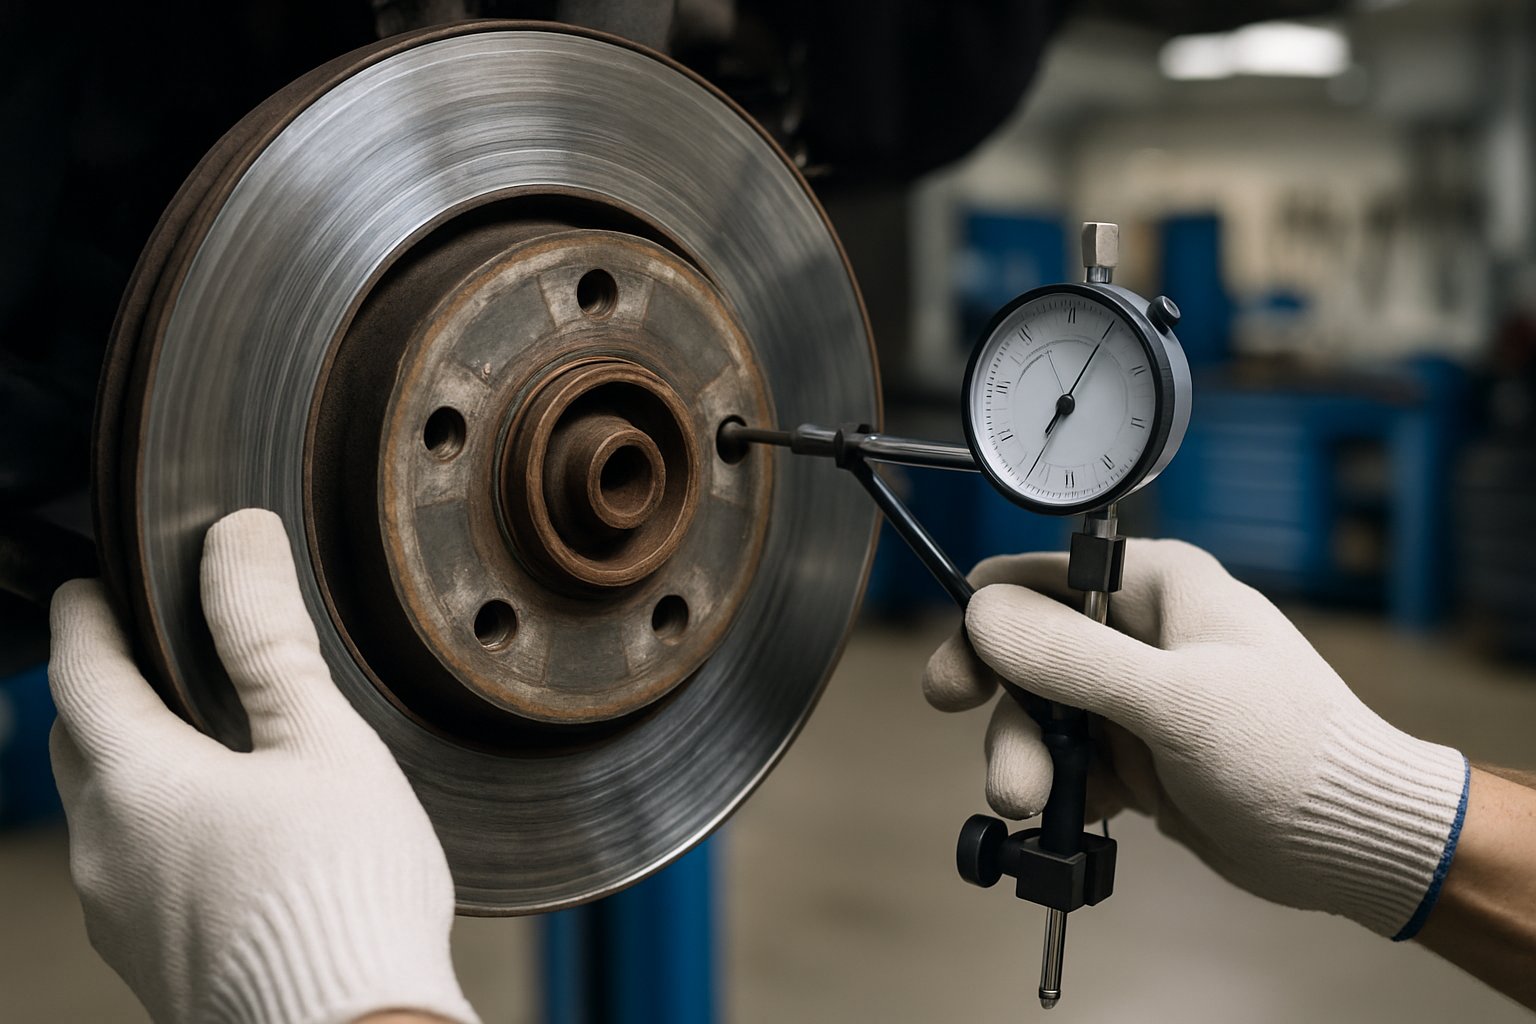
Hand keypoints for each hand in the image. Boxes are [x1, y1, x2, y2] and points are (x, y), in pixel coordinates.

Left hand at [48, 509, 479, 1023]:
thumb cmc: (342, 891)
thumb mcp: (319, 740)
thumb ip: (268, 637)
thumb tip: (235, 540)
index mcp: (134, 782)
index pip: (79, 669)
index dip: (86, 616)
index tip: (95, 586)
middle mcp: (103, 851)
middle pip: (79, 741)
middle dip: (104, 688)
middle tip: (154, 653)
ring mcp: (120, 915)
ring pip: (105, 811)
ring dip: (137, 763)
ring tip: (211, 741)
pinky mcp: (152, 960)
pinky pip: (134, 869)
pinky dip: (163, 826)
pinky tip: (233, 832)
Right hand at [924, 539, 1467, 939]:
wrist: (1353, 844)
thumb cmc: (1290, 753)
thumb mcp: (1175, 700)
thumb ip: (1073, 657)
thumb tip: (981, 613)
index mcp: (1156, 585)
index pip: (1040, 577)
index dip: (988, 617)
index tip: (959, 675)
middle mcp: (1140, 631)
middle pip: (1027, 654)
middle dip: (1005, 710)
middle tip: (979, 741)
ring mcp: (1138, 695)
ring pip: (1042, 716)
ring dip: (1026, 759)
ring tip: (1031, 805)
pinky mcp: (1139, 751)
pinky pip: (1069, 760)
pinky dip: (1058, 789)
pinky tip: (1071, 814)